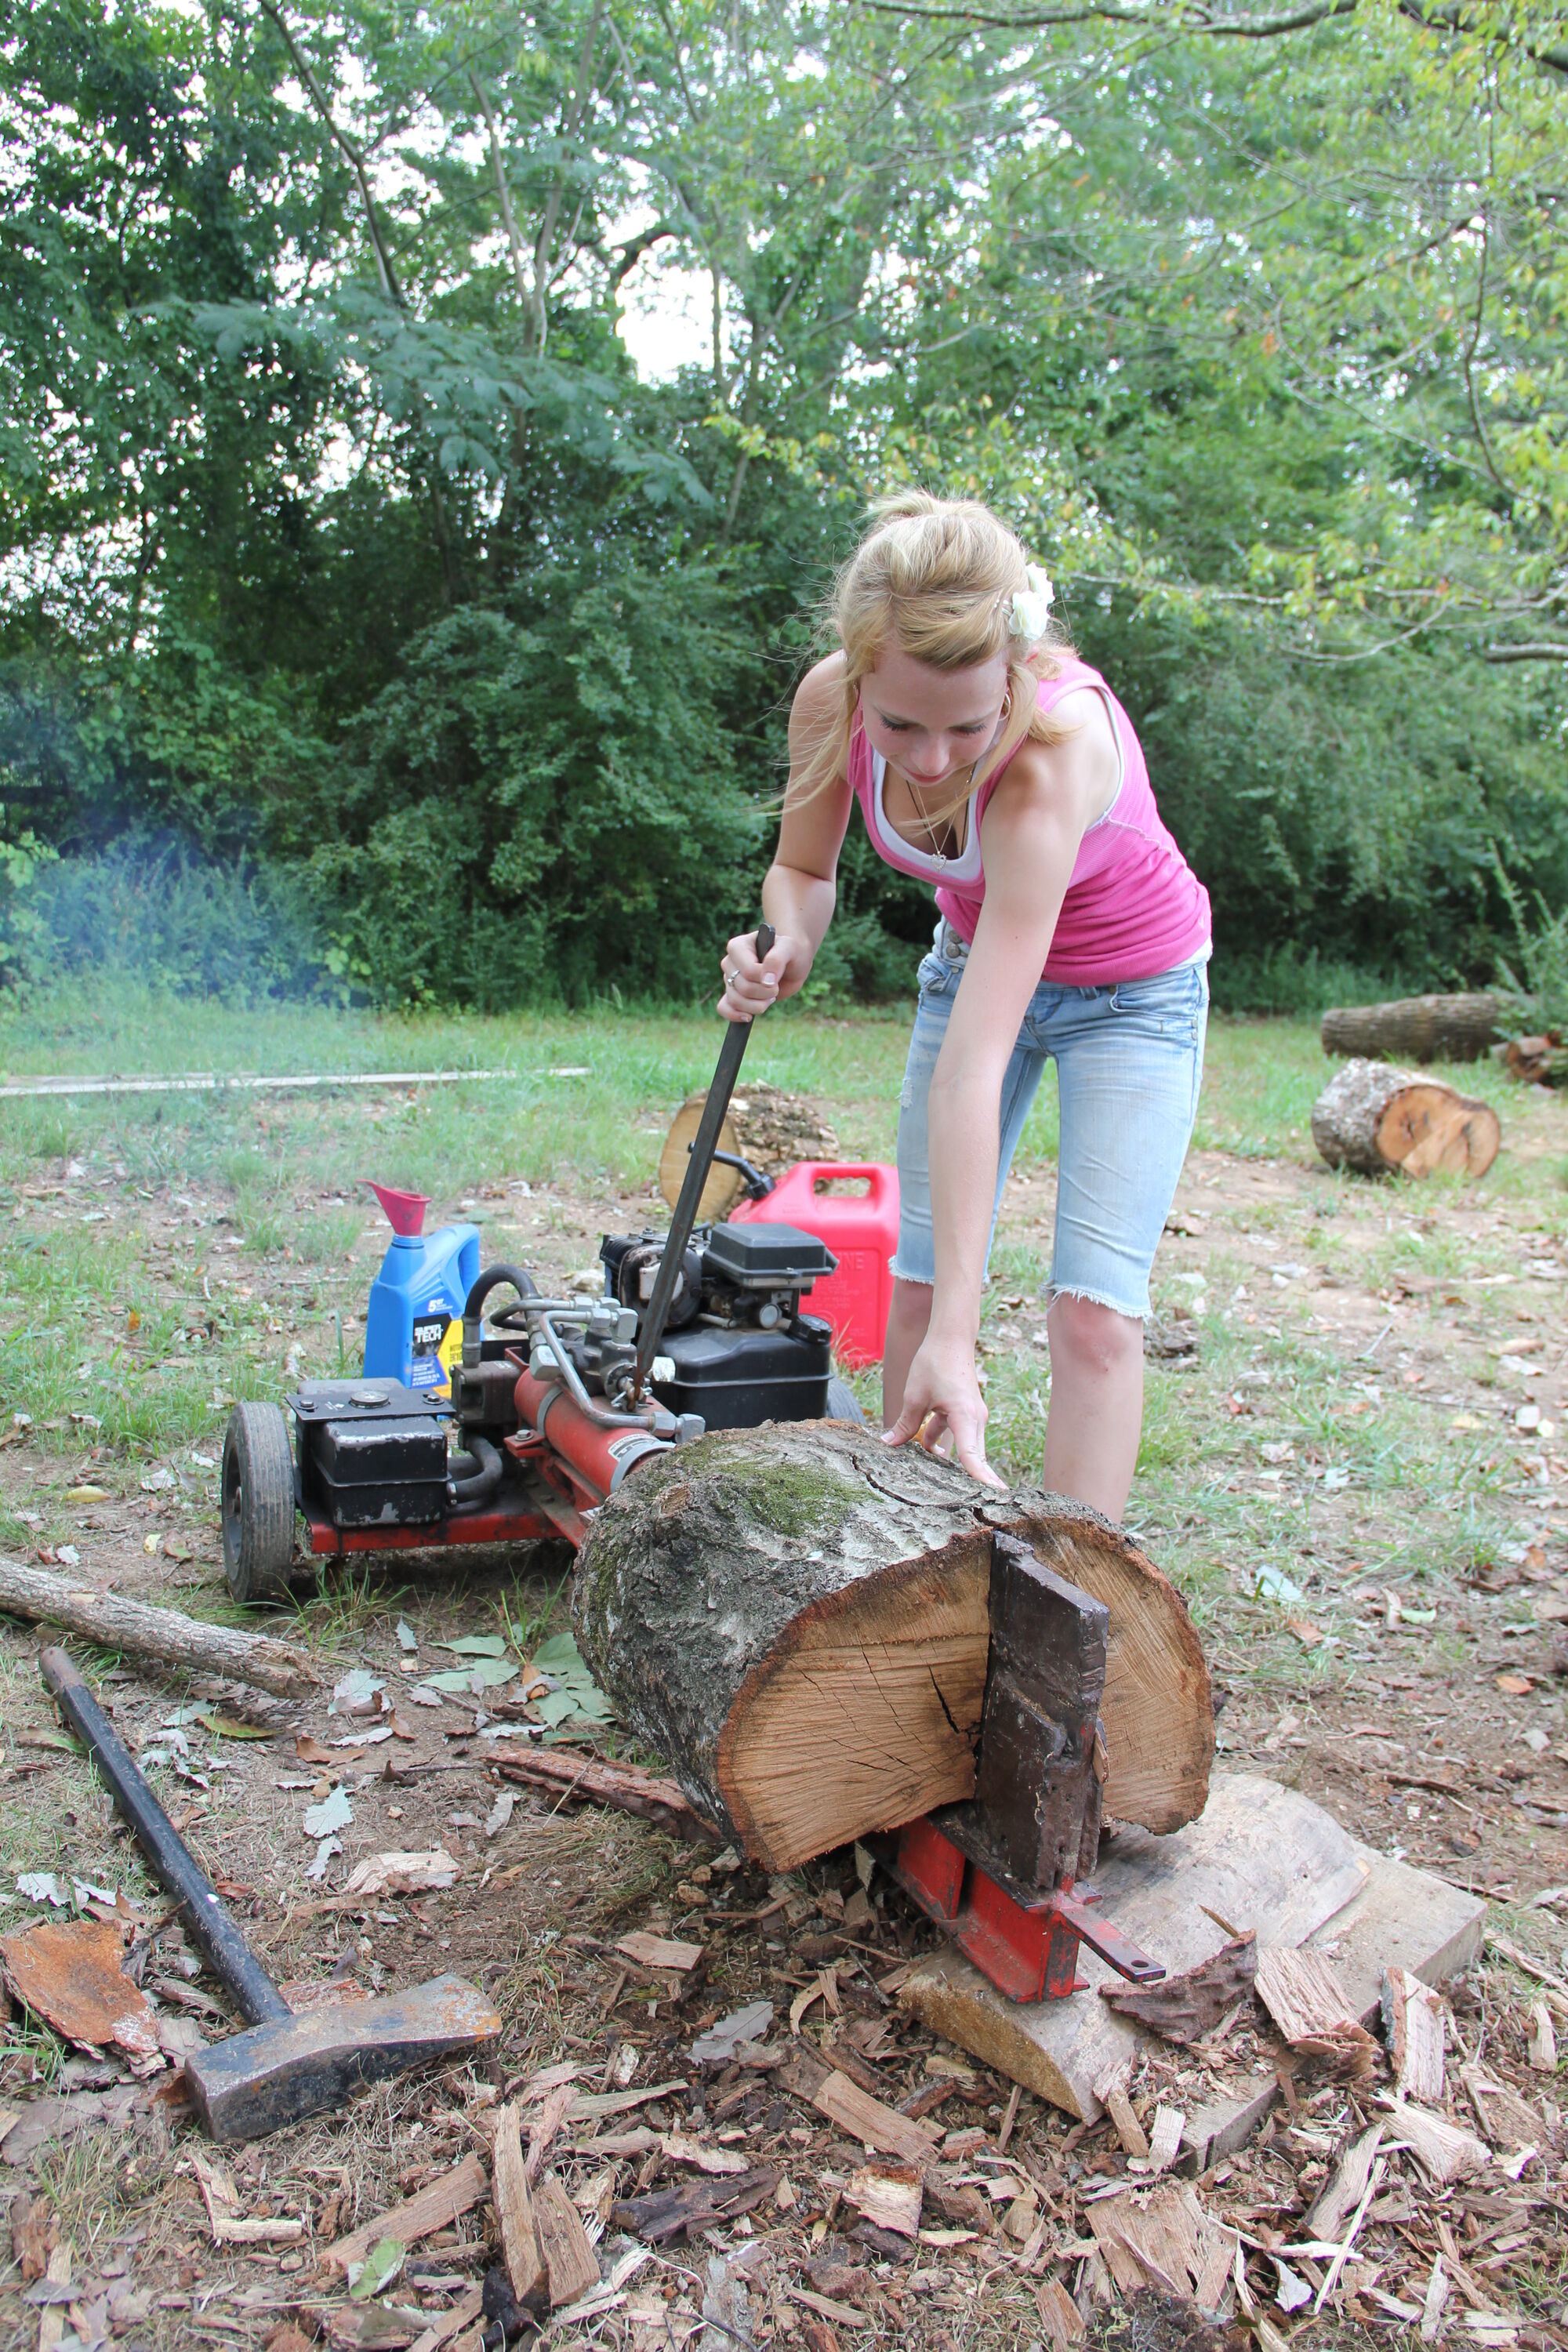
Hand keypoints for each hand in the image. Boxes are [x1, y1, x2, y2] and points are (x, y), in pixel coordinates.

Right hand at [718, 929, 805, 1021]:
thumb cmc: (790, 951)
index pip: (748, 971)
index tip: (776, 977)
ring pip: (735, 1001)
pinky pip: (723, 1008)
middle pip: (743, 988)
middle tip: (776, 988)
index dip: (765, 980)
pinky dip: (735, 1015)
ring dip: (757, 1005)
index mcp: (738, 947)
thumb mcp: (789, 948)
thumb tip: (766, 980)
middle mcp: (730, 962)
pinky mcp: (732, 994)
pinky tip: (748, 1017)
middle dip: (765, 993)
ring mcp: (729, 979)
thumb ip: (777, 960)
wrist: (791, 963)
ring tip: (770, 997)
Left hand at [883, 1334, 1005, 1488]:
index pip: (972, 1456)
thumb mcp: (914, 1397)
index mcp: (965, 1416)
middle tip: (980, 1508)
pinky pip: (958, 1435)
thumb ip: (905, 1424)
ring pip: (966, 1447)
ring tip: (946, 1489)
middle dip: (976, 1481)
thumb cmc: (934, 1363)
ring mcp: (973, 1416)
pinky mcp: (966, 1412)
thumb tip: (888, 1444)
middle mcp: (975, 1419)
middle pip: (975, 1458)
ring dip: (954, 1463)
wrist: (950, 1339)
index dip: (980, 1479)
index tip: (992, 1498)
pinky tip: (927, 1451)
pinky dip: (945, 1443)